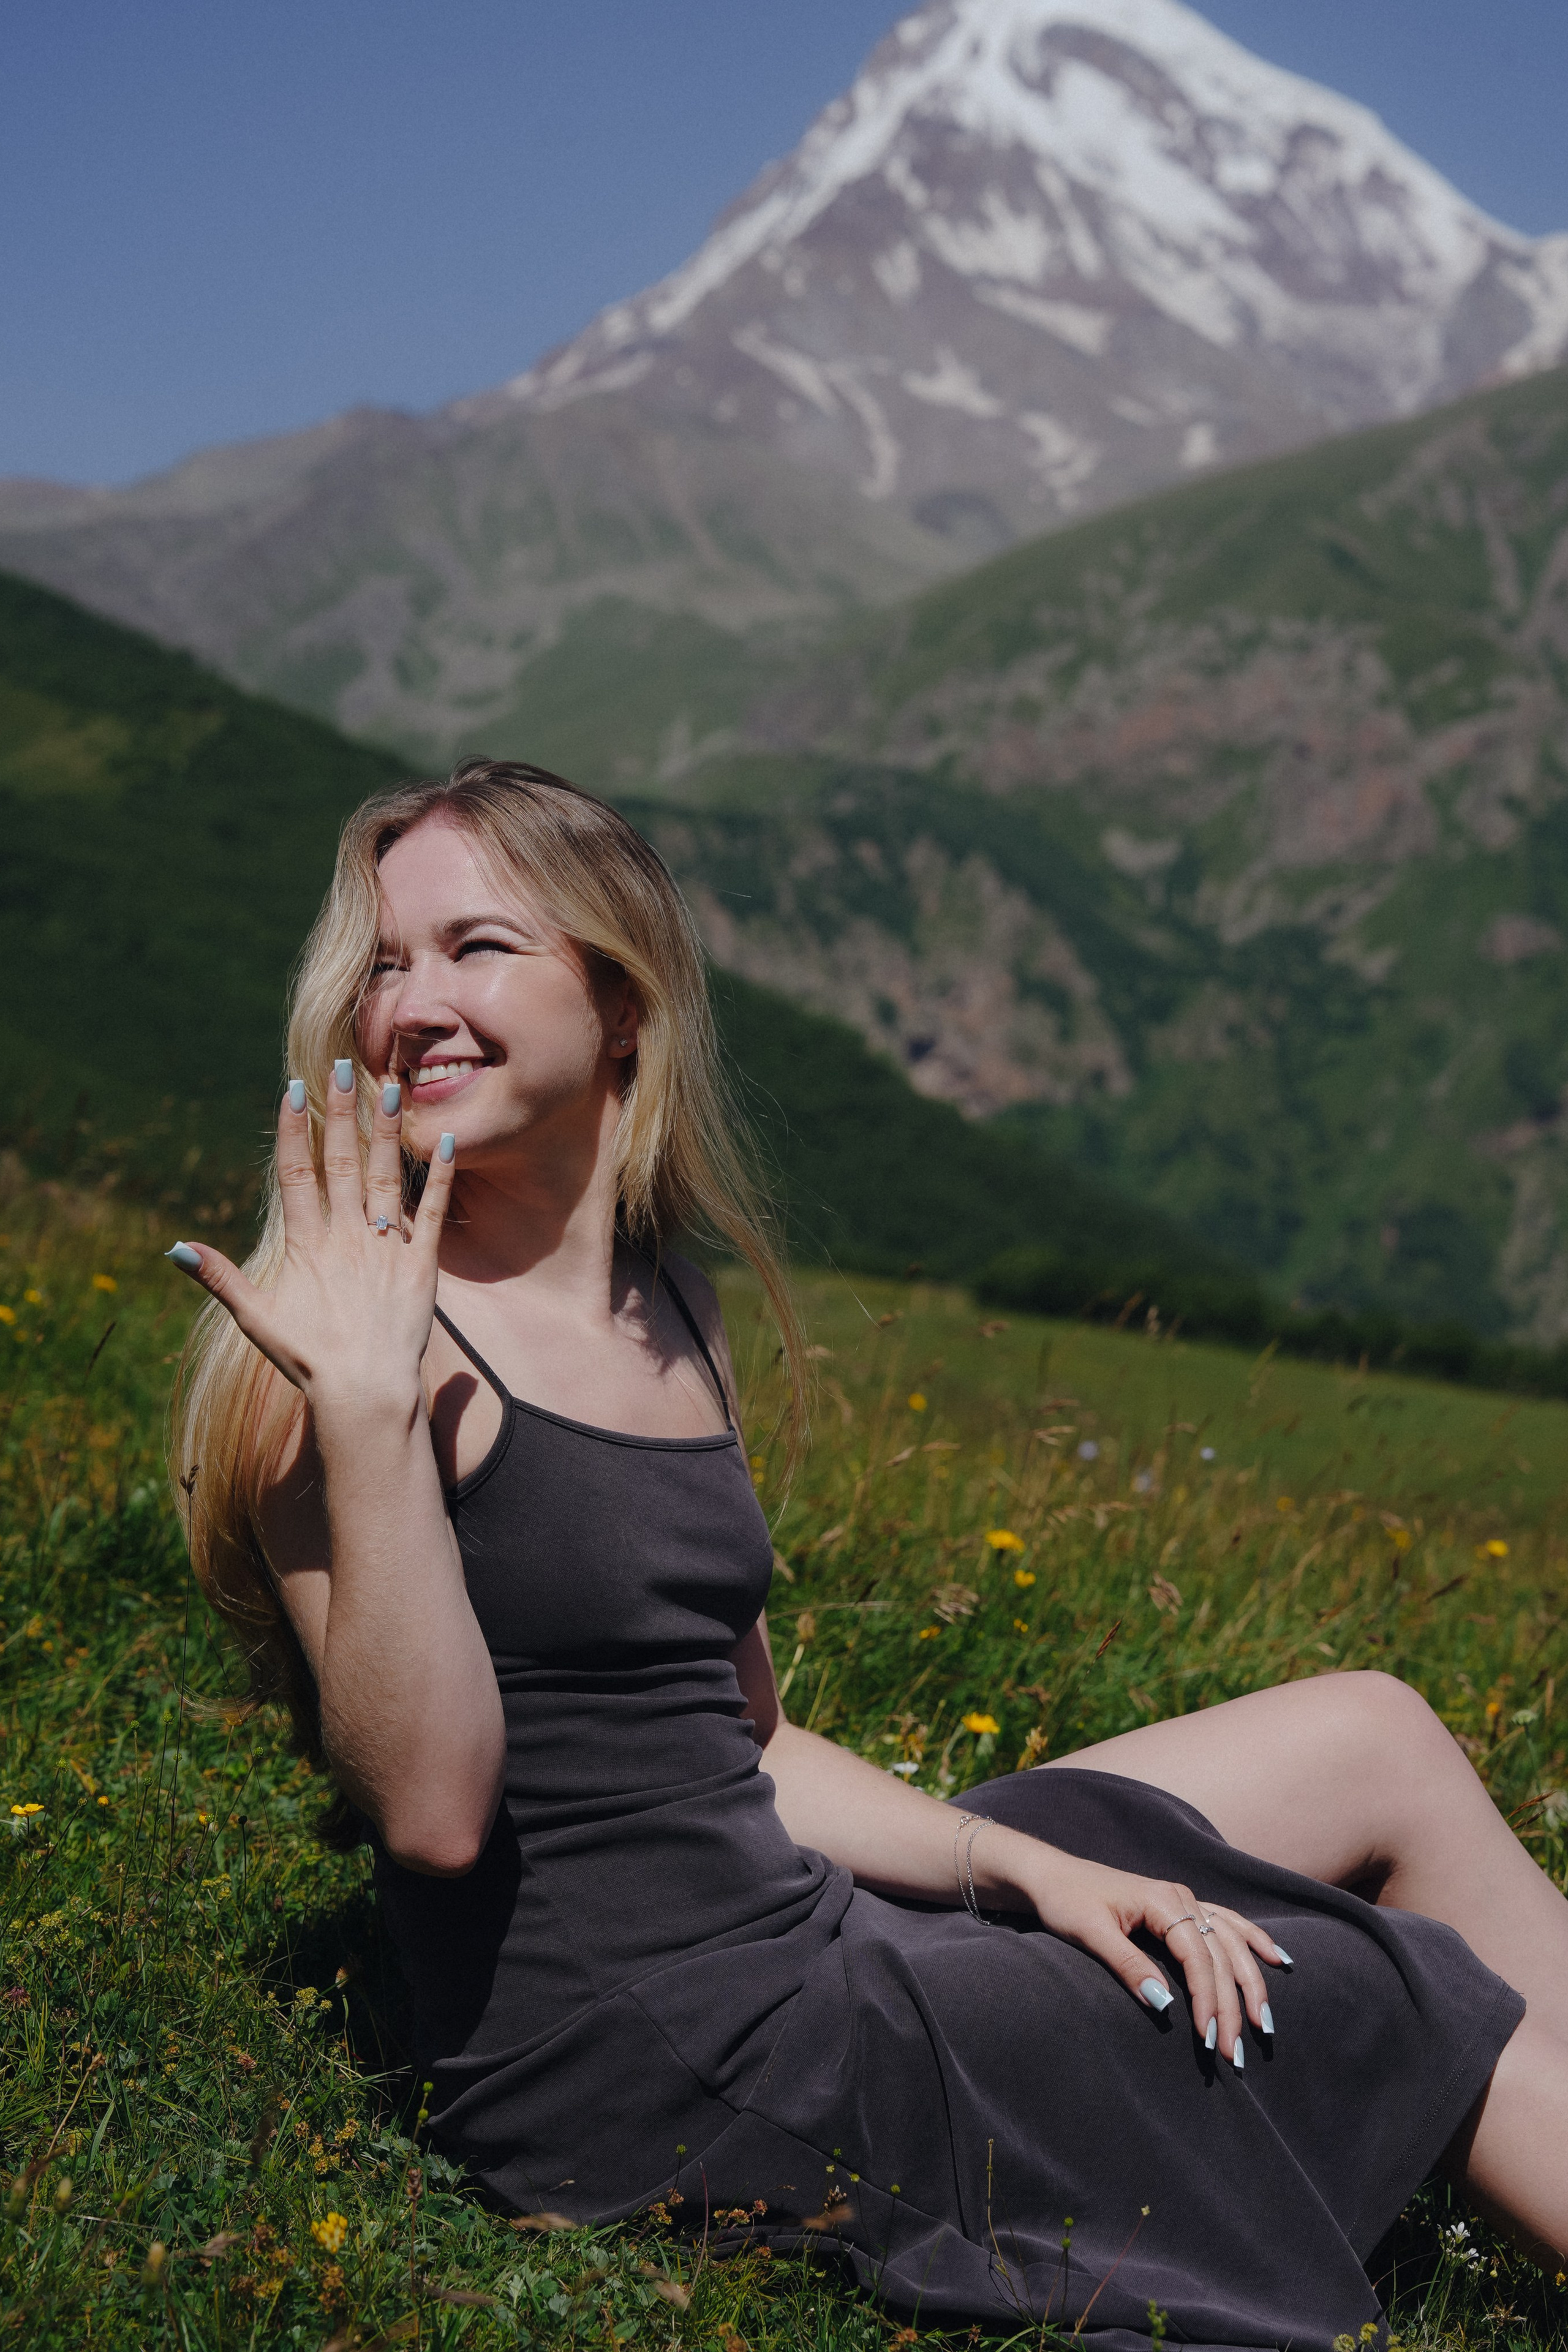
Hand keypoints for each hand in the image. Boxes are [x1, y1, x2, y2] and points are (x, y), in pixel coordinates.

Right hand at [165, 1063, 456, 1414]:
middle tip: (341, 1066)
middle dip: (340, 1112)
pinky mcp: (421, 1265)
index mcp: (306, 1244)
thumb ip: (219, 1277)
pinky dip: (439, 1178)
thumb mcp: (255, 1318)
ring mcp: (385, 1248)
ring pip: (386, 1176)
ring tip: (391, 1086)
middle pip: (341, 1162)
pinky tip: (442, 1142)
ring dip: (386, 1131)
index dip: (294, 1131)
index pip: (296, 1175)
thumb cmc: (308, 1359)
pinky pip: (431, 1213)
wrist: (364, 1394)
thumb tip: (174, 1247)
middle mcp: (345, 1237)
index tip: (291, 1090)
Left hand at [999, 1835, 1285, 2062]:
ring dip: (1250, 1982)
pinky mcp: (1179, 1909)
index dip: (1207, 1998)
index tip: (1208, 2037)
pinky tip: (1277, 1959)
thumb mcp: (1090, 1933)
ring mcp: (1183, 1902)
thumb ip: (1128, 1965)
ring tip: (1266, 2023)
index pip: (1197, 1956)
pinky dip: (1252, 1941)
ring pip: (1230, 1943)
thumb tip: (1167, 2004)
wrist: (1049, 1875)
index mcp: (1162, 1901)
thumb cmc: (1065, 1901)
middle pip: (1219, 1956)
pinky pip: (1227, 1924)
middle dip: (1233, 2005)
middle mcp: (1181, 1898)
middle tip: (1235, 2053)